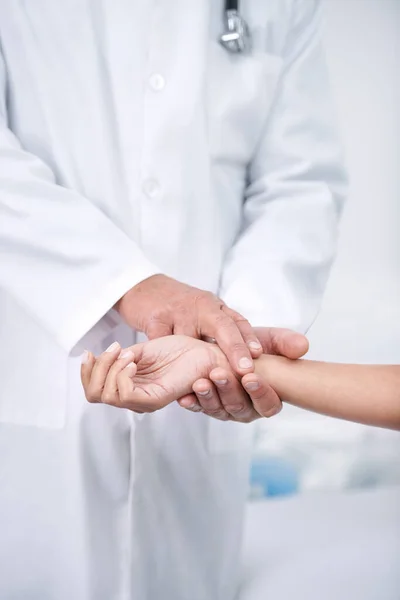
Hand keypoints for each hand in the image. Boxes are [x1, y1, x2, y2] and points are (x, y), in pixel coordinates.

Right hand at [81, 336, 229, 412]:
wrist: (203, 351)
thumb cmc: (176, 350)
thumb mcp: (139, 350)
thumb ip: (118, 358)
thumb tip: (98, 359)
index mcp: (127, 386)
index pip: (92, 391)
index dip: (86, 372)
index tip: (90, 352)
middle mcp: (133, 397)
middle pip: (94, 394)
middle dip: (96, 369)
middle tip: (113, 350)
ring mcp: (143, 400)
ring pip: (107, 395)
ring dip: (111, 369)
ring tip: (128, 355)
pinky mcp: (155, 399)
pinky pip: (126, 395)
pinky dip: (122, 375)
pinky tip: (133, 362)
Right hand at [114, 274, 261, 373]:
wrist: (144, 288)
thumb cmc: (179, 307)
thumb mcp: (204, 312)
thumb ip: (222, 331)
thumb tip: (246, 361)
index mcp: (214, 306)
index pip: (237, 321)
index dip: (249, 338)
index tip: (258, 356)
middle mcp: (200, 305)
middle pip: (223, 326)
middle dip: (235, 348)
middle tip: (244, 370)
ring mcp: (177, 311)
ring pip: (190, 339)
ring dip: (195, 362)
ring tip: (204, 382)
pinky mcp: (155, 318)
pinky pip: (163, 342)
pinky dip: (166, 358)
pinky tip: (170, 374)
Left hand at [178, 327, 308, 421]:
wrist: (221, 342)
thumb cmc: (250, 344)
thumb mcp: (267, 339)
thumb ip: (285, 342)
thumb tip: (303, 346)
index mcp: (266, 396)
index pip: (269, 404)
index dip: (261, 393)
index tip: (250, 377)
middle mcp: (247, 408)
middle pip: (240, 408)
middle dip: (230, 390)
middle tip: (219, 373)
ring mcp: (225, 409)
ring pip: (218, 409)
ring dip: (209, 396)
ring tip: (201, 381)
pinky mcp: (204, 405)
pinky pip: (198, 408)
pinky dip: (192, 403)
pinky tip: (185, 397)